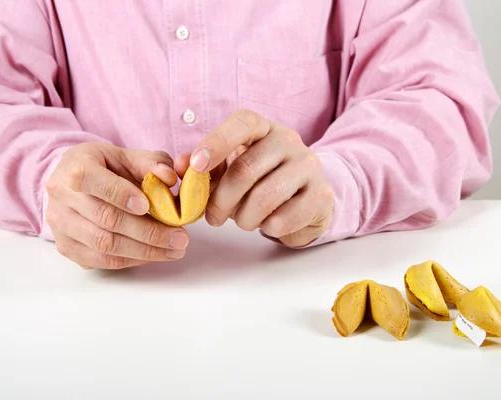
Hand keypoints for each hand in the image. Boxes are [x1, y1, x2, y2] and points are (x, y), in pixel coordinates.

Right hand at [45, 143, 189, 268]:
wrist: (76, 181)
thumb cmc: (107, 167)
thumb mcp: (129, 156)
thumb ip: (152, 163)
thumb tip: (169, 178)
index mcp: (75, 165)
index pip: (89, 179)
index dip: (119, 193)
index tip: (147, 206)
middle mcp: (62, 196)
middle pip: (105, 218)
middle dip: (148, 231)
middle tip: (180, 237)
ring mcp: (60, 224)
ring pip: (104, 244)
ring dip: (144, 251)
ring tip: (174, 250)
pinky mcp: (66, 247)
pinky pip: (100, 260)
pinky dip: (131, 260)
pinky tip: (153, 255)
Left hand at [180, 109, 334, 247]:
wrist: (308, 198)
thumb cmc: (262, 182)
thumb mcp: (232, 170)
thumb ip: (205, 168)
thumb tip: (179, 166)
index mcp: (264, 128)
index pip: (242, 122)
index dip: (216, 142)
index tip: (196, 167)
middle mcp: (289, 141)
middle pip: (246, 168)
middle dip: (222, 199)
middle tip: (212, 218)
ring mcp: (309, 166)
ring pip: (265, 197)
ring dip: (244, 218)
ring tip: (242, 222)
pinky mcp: (321, 195)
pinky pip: (284, 218)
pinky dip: (268, 228)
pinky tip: (268, 224)